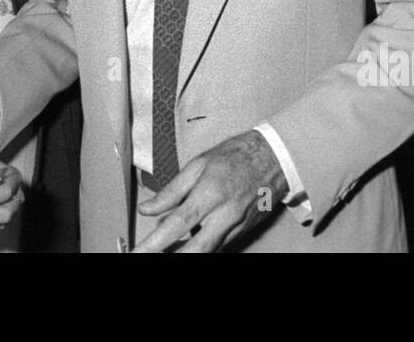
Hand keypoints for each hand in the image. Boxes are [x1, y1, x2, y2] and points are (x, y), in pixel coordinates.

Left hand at [132, 130, 287, 252]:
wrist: (275, 158)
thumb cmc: (235, 156)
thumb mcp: (198, 164)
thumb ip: (172, 191)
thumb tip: (147, 208)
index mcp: (210, 193)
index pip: (177, 224)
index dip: (155, 243)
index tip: (138, 252)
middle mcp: (225, 215)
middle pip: (196, 250)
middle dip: (172, 258)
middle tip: (149, 257)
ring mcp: (237, 227)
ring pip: (208, 251)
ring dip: (187, 252)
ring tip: (167, 249)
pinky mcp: (244, 232)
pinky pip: (219, 244)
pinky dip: (202, 245)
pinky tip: (190, 241)